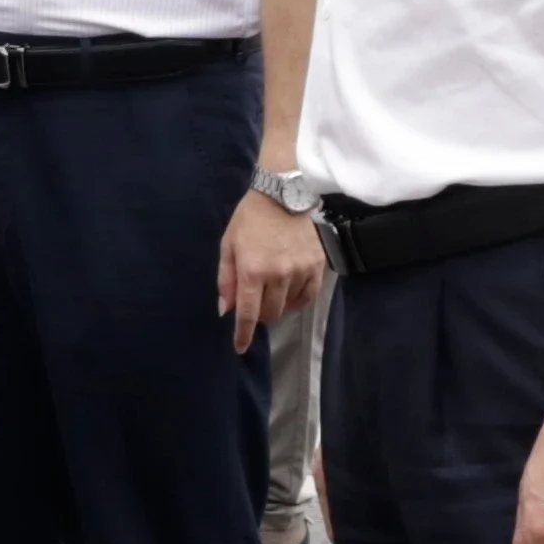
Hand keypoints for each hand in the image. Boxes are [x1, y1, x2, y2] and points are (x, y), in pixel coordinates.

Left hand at [216, 184, 322, 347]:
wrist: (282, 196)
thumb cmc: (249, 220)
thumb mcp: (228, 246)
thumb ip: (226, 280)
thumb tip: (226, 310)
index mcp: (252, 270)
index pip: (247, 313)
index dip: (243, 334)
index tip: (240, 347)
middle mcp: (278, 274)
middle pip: (269, 313)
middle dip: (258, 314)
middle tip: (254, 302)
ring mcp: (300, 271)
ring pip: (288, 307)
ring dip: (277, 305)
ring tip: (271, 290)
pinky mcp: (317, 266)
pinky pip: (308, 296)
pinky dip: (296, 300)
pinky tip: (289, 293)